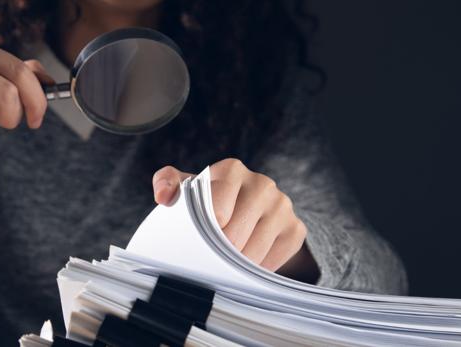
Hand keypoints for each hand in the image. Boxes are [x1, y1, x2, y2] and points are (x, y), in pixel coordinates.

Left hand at [152, 159, 315, 276]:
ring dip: (235, 264)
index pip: (216, 210)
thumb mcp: (187, 189)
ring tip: (226, 258)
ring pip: (253, 252)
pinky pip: (273, 261)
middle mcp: (261, 183)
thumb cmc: (209, 201)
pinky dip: (255, 269)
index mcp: (231, 170)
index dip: (204, 231)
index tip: (197, 238)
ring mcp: (282, 205)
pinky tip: (246, 260)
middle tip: (209, 253)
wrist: (244, 213)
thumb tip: (164, 196)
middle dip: (218, 251)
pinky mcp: (296, 229)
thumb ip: (166, 183)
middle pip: (233, 235)